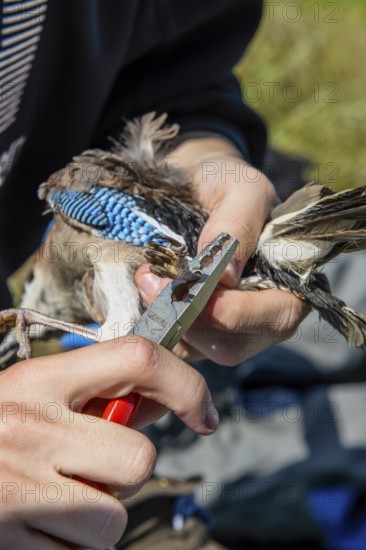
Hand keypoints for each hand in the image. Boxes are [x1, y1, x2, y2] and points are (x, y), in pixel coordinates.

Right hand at [0, 338, 216, 547]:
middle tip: (89, 468)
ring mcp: (17, 491)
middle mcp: (28, 430)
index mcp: (39, 382)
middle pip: (137, 459)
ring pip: (113, 520)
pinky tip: (37, 525)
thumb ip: (100, 392)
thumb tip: (168, 398)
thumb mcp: (36, 393)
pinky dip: (71, 548)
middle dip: (125, 472)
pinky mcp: (11, 542)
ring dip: (97, 518)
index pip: (136, 358)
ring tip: (55, 500)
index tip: (202, 413)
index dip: (185, 383)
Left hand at [135, 137, 307, 364]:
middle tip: (151, 282)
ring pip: (200, 350)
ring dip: (167, 322)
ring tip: (143, 282)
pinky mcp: (194, 332)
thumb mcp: (241, 189)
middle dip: (191, 320)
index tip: (194, 287)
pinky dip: (155, 326)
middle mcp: (262, 317)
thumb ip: (239, 224)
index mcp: (290, 286)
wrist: (196, 188)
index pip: (276, 317)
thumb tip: (226, 276)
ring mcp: (226, 329)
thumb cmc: (228, 185)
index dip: (237, 312)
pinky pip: (176, 345)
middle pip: (234, 345)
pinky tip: (140, 296)